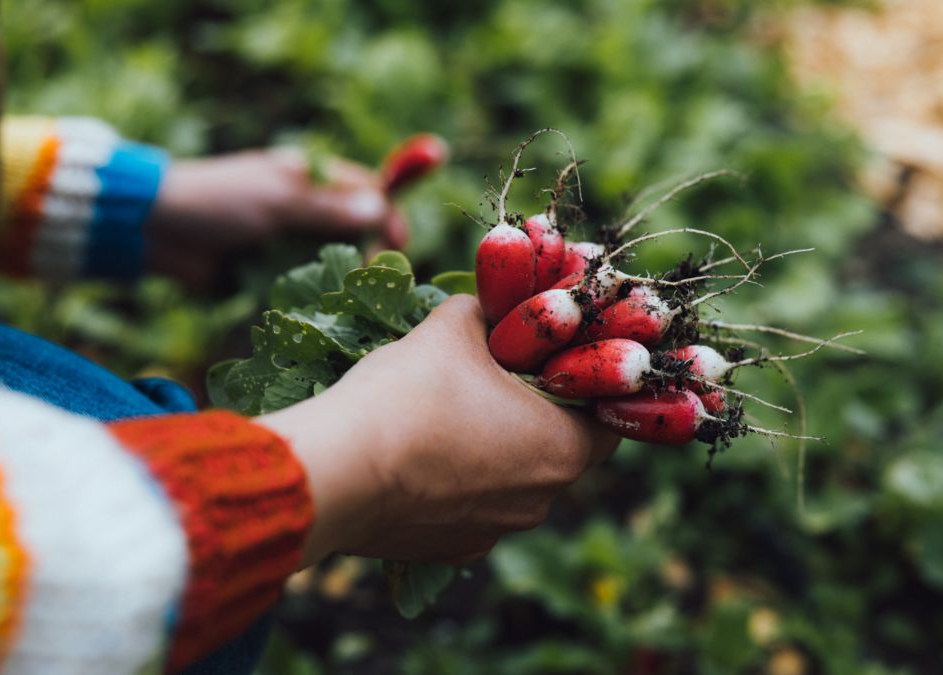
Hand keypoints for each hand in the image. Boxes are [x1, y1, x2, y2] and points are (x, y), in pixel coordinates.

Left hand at [146, 150, 407, 284]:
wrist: (155, 230)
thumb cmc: (216, 201)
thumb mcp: (277, 200)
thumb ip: (328, 209)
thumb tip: (380, 208)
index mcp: (310, 178)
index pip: (367, 191)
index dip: (386, 215)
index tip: (396, 244)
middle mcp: (305, 209)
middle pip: (357, 231)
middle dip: (368, 254)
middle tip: (369, 279)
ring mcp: (288, 242)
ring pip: (334, 263)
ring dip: (341, 280)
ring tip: (347, 299)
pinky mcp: (271, 273)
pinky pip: (304, 287)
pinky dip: (313, 297)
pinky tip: (321, 311)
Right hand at [259, 295, 618, 565]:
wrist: (333, 474)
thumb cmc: (407, 396)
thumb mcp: (453, 329)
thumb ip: (487, 311)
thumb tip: (491, 304)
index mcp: (562, 451)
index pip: (608, 420)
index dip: (591, 384)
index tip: (561, 360)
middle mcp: (540, 502)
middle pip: (558, 449)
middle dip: (536, 411)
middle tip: (504, 375)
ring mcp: (494, 532)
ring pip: (512, 481)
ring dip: (494, 448)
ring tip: (453, 410)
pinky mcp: (451, 550)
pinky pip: (470, 507)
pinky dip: (456, 481)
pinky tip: (421, 451)